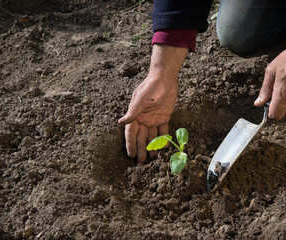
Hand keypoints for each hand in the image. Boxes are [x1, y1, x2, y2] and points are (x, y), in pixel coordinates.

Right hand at [118, 44, 187, 162]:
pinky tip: (164, 147)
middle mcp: (143, 119)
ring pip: (152, 136)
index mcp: (135, 115)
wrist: (164, 79)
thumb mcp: (140, 100)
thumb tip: (121, 123)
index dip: (130, 144)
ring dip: (152, 147)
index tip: (130, 155)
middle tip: (142, 162)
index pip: (131, 133)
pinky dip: (163, 138)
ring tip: (153, 158)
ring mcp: (153, 119)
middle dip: (141, 149)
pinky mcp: (164, 117)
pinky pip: (163, 131)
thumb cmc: (150, 88)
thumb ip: (132, 113)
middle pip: (141, 137)